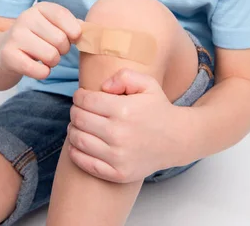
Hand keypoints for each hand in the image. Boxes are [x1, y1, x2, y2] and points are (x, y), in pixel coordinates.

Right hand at [0, 3, 81, 79]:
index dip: (74, 32)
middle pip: (61, 40)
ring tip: (44, 58)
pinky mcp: (8, 55)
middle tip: (54, 50)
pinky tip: (37, 68)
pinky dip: (43, 73)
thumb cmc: (36, 38)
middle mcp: (25, 17)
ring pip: (51, 56)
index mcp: (40, 8)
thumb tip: (91, 31)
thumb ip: (73, 25)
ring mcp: (15, 36)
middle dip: (62, 50)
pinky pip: (39, 71)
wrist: (2, 52)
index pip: (64, 17)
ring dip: (53, 62)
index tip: (72, 38)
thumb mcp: (52, 26)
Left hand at [67, 68, 177, 182]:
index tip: (81, 96)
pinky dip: (75, 151)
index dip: (79, 96)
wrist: (176, 139)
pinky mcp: (117, 173)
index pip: (86, 101)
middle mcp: (119, 134)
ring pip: (78, 140)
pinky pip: (84, 163)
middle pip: (79, 119)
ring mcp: (118, 157)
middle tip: (79, 109)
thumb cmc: (157, 108)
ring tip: (79, 124)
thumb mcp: (147, 83)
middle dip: (75, 110)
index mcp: (124, 110)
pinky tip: (79, 142)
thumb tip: (103, 87)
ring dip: (73, 129)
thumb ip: (124, 76)